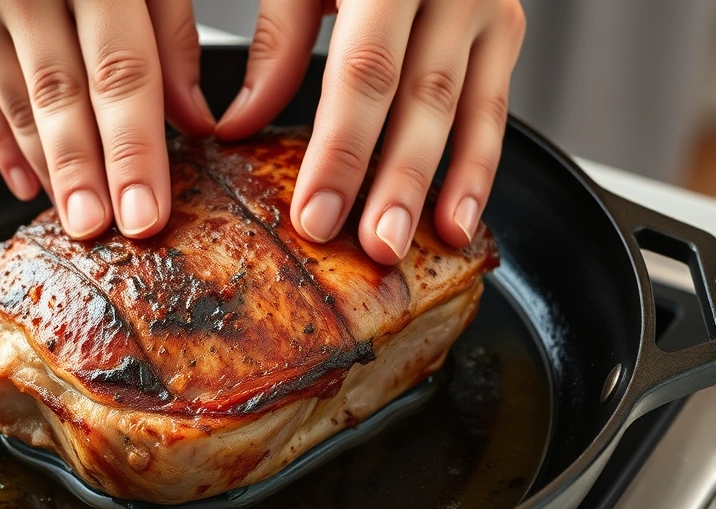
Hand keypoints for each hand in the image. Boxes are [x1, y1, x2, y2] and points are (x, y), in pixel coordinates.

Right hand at [0, 0, 215, 239]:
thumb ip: (171, 34)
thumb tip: (191, 122)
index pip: (120, 74)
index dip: (135, 151)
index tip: (146, 212)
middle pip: (61, 99)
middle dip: (85, 176)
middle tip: (100, 234)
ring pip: (18, 108)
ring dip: (50, 171)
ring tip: (76, 218)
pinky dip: (5, 148)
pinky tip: (30, 186)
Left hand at [216, 0, 526, 264]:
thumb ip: (278, 41)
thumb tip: (241, 126)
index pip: (364, 72)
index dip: (340, 150)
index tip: (315, 214)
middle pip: (421, 98)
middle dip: (396, 181)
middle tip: (373, 247)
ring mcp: (486, 6)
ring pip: (467, 110)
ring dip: (444, 186)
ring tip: (421, 245)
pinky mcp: (505, 28)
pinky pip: (496, 108)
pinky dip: (479, 167)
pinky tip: (459, 218)